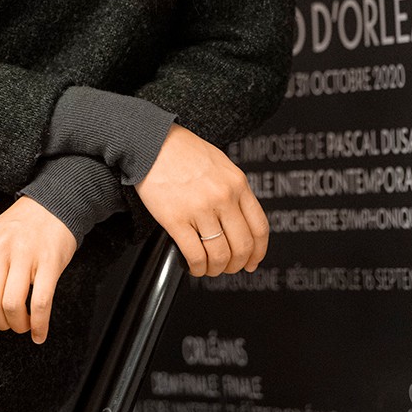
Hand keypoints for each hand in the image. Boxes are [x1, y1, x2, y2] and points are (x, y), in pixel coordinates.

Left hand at [0, 196, 77, 344]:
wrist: (55, 202)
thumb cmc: (22, 227)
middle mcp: (0, 248)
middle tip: (8, 323)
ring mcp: (25, 253)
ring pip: (12, 305)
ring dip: (18, 325)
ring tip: (24, 324)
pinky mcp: (50, 260)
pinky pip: (41, 302)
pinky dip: (40, 325)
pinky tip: (39, 333)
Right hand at [135, 122, 268, 276]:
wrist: (152, 142)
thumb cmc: (183, 150)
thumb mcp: (220, 163)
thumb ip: (232, 189)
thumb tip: (240, 219)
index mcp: (237, 183)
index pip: (259, 227)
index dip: (258, 251)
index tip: (252, 261)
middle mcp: (223, 196)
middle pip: (242, 246)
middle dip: (236, 264)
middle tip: (229, 267)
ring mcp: (200, 209)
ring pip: (220, 255)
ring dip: (216, 269)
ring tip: (208, 267)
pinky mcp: (176, 219)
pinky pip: (195, 255)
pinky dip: (196, 268)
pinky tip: (193, 266)